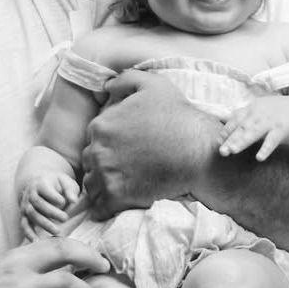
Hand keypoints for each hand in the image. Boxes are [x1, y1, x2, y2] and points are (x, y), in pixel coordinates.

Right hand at [0, 237, 108, 287]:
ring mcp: (21, 287)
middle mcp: (20, 266)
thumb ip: (24, 267)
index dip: (80, 247)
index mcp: (17, 255)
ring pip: (67, 282)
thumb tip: (49, 266)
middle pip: (65, 251)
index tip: (93, 257)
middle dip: (90, 258)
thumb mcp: (1, 273)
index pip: (56, 241)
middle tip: (105, 268)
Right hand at [19, 172, 81, 238]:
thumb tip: (74, 201)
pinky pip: (24, 225)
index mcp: (40, 183)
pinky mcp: (24, 216)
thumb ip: (69, 190)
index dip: (53, 196)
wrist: (40, 185)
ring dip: (44, 224)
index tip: (63, 202)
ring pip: (32, 215)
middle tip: (65, 218)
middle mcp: (30, 194)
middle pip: (38, 203)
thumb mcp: (65, 182)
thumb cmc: (57, 184)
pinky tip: (37, 242)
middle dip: (51, 212)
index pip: (44, 189)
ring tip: (58, 232)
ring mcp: (25, 205)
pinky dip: (29, 234)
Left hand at [81, 71, 215, 218]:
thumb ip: (124, 80)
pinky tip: (119, 203)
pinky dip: (105, 207)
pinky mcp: (117, 198)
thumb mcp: (153, 84)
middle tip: (126, 166)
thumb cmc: (178, 117)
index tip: (124, 148)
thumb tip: (106, 86)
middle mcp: (97, 150)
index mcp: (101, 125)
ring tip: (123, 184)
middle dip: (104, 163)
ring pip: (92, 184)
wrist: (198, 152)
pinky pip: (99, 207)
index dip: (108, 143)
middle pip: (90, 161)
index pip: (93, 138)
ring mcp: (106, 175)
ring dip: (103, 185)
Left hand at [218, 99, 288, 160]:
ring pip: (254, 133)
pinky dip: (265, 149)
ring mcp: (269, 122)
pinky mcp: (281, 130)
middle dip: (230, 139)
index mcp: (251, 109)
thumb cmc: (275, 112)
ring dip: (242, 142)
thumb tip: (222, 129)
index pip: (235, 120)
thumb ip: (241, 118)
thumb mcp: (257, 110)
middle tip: (221, 151)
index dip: (226, 130)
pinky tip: (259, 158)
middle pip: (242, 128)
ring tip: (232, 151)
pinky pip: (272, 140)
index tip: (218, 141)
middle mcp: (258, 115)